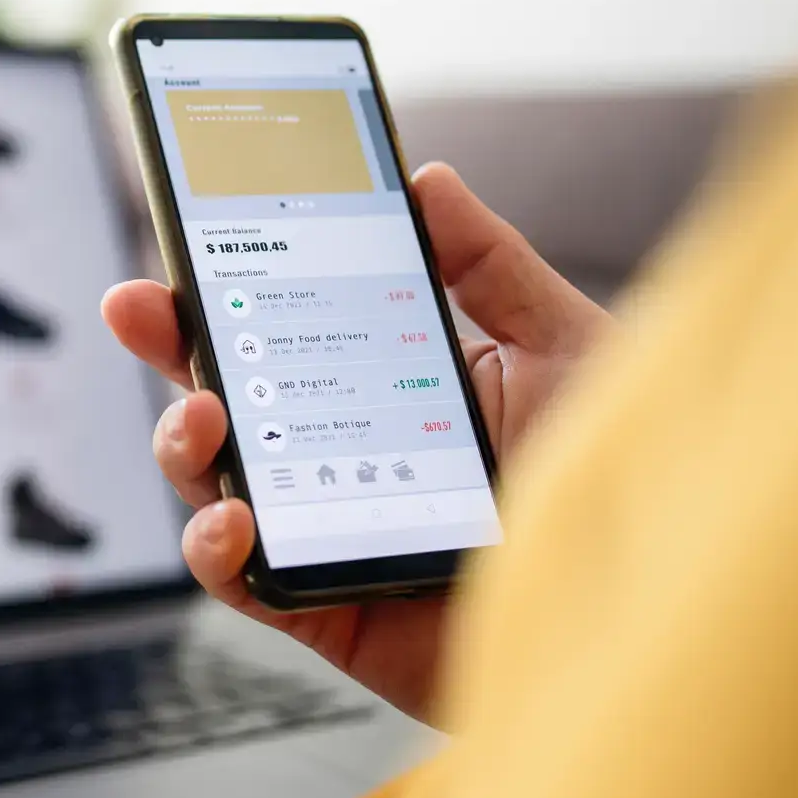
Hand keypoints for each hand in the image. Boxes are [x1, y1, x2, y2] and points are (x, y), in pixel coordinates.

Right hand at [100, 162, 610, 721]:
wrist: (659, 619)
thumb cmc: (625, 488)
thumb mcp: (569, 350)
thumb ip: (493, 266)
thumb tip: (427, 178)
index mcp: (389, 383)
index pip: (286, 323)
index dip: (223, 282)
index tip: (185, 235)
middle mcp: (344, 453)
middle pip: (229, 392)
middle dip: (169, 345)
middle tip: (138, 307)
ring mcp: (327, 529)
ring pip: (214, 481)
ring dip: (183, 442)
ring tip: (207, 419)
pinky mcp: (327, 608)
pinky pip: (242, 581)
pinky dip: (217, 548)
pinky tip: (236, 518)